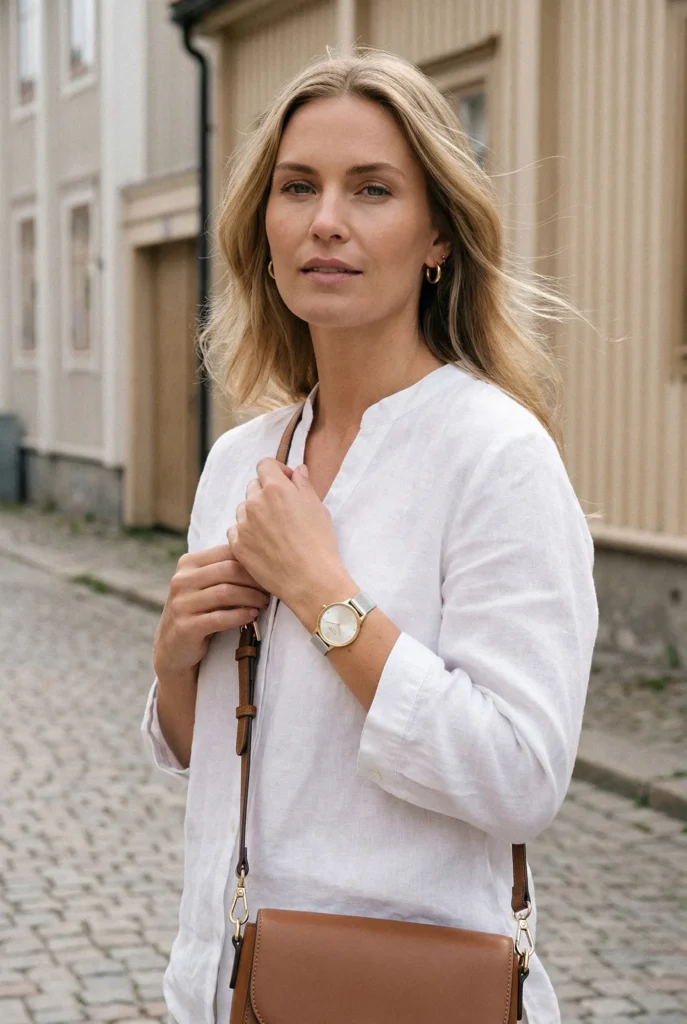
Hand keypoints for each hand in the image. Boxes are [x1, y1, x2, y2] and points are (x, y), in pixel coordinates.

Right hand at [153, 544, 270, 680]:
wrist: (173, 648)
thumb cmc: (198, 611)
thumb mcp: (204, 585)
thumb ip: (224, 570)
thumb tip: (263, 559)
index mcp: (188, 563)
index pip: (226, 552)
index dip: (251, 561)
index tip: (268, 572)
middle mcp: (181, 580)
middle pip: (228, 570)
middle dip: (254, 580)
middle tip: (270, 589)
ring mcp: (181, 604)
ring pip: (226, 593)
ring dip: (251, 597)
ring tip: (264, 603)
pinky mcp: (186, 627)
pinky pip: (220, 618)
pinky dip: (241, 615)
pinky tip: (252, 615)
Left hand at [227, 458, 342, 609]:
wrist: (310, 579)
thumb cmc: (319, 542)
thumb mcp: (317, 507)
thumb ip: (303, 484)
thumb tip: (297, 471)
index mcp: (275, 488)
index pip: (265, 465)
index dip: (276, 472)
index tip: (286, 483)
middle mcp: (255, 502)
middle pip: (253, 487)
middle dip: (266, 493)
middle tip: (282, 512)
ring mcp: (243, 524)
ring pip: (244, 510)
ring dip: (255, 514)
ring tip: (274, 532)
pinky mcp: (237, 545)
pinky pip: (236, 531)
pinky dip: (247, 534)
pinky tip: (264, 545)